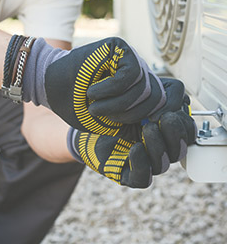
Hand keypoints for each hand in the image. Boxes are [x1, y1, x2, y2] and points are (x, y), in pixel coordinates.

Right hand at [24, 36, 165, 131]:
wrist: (52, 87)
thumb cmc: (80, 106)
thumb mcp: (112, 122)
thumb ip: (138, 121)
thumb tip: (164, 121)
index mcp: (142, 89)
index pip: (172, 98)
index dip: (168, 114)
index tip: (148, 127)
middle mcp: (140, 72)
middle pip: (158, 98)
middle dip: (132, 115)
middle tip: (104, 116)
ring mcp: (131, 57)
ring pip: (144, 88)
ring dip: (117, 105)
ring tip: (94, 106)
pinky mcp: (119, 47)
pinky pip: (129, 75)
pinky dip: (110, 90)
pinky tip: (93, 92)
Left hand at [72, 91, 196, 179]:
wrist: (85, 123)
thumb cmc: (113, 108)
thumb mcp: (136, 96)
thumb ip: (158, 94)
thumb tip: (180, 98)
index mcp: (164, 131)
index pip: (187, 133)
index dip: (184, 122)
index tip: (172, 108)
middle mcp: (158, 150)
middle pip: (179, 150)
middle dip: (175, 133)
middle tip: (166, 117)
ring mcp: (144, 164)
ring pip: (162, 164)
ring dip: (158, 145)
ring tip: (147, 127)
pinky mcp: (128, 175)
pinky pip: (143, 178)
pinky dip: (142, 163)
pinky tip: (136, 148)